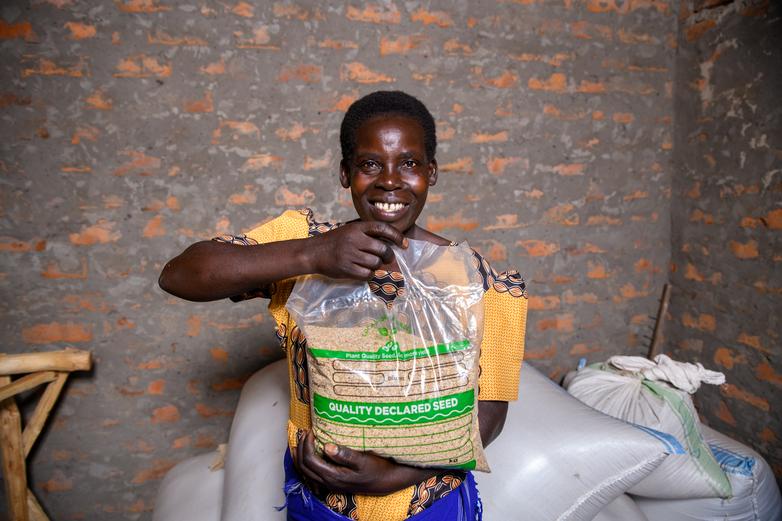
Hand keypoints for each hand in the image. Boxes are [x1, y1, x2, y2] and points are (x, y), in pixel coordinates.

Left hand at [293, 431, 430, 494]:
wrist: (385, 482)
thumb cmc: (376, 468)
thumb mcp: (363, 460)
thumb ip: (344, 454)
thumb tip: (326, 446)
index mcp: (333, 475)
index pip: (310, 460)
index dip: (307, 444)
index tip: (312, 431)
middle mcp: (328, 482)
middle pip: (303, 467)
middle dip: (300, 448)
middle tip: (305, 433)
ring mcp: (329, 484)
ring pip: (305, 472)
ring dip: (301, 455)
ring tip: (303, 440)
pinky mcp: (332, 482)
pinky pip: (312, 474)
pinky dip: (307, 462)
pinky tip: (311, 452)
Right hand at [308, 221, 407, 280]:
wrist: (313, 252)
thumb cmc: (335, 241)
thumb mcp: (350, 230)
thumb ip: (367, 234)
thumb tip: (391, 242)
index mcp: (357, 228)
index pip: (382, 228)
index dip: (396, 236)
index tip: (404, 244)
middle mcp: (354, 239)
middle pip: (382, 249)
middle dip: (389, 256)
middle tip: (388, 258)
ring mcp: (350, 254)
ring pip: (375, 263)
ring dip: (377, 266)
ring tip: (370, 264)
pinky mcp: (346, 268)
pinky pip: (367, 274)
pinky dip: (368, 274)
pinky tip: (363, 271)